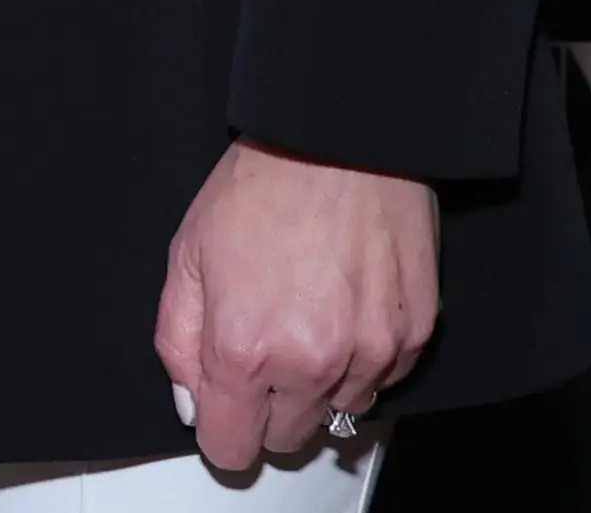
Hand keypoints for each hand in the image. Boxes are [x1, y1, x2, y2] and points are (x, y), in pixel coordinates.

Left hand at [154, 140, 437, 471]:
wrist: (338, 144)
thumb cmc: (261, 189)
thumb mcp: (185, 258)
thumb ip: (178, 342)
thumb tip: (192, 401)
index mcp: (244, 349)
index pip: (232, 447)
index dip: (221, 431)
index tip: (221, 413)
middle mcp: (310, 365)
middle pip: (287, 437)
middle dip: (268, 406)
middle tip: (260, 348)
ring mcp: (368, 355)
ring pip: (337, 411)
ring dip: (318, 382)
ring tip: (304, 317)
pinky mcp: (412, 340)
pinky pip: (381, 380)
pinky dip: (361, 359)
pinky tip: (342, 308)